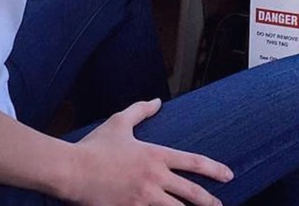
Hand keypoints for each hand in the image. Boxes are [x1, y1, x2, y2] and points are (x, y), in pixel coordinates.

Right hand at [66, 98, 232, 205]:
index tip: (228, 175)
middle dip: (209, 201)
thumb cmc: (94, 146)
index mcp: (156, 155)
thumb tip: (157, 101)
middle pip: (190, 192)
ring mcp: (142, 199)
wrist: (70, 169)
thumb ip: (141, 111)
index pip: (194, 162)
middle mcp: (154, 178)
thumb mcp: (119, 122)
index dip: (214, 169)